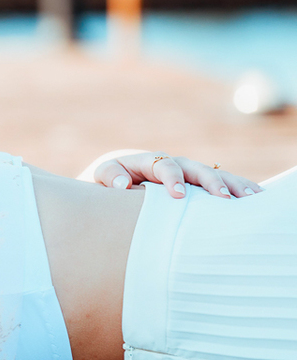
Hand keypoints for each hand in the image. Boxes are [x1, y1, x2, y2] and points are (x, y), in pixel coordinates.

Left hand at [92, 152, 262, 198]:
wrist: (112, 181)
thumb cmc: (106, 182)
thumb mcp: (101, 177)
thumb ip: (109, 175)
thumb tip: (121, 185)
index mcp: (148, 161)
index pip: (164, 166)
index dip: (172, 178)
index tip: (178, 195)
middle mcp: (172, 164)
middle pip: (195, 168)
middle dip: (210, 181)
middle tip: (224, 197)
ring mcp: (187, 174)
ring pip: (214, 174)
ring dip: (232, 184)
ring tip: (250, 197)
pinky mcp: (197, 186)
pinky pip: (221, 184)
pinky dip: (238, 188)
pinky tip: (257, 198)